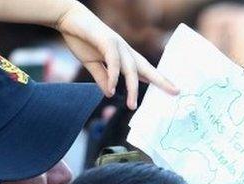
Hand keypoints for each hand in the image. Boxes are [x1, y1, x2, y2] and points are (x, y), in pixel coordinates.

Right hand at [52, 1, 176, 108]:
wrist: (67, 18)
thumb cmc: (81, 39)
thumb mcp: (92, 64)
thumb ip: (102, 78)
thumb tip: (110, 94)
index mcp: (124, 56)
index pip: (144, 71)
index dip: (157, 80)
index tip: (170, 91)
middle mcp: (125, 51)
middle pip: (147, 68)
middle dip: (161, 80)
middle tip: (175, 92)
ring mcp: (118, 45)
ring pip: (130, 70)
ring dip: (132, 89)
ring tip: (132, 106)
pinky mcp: (107, 41)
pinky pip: (114, 62)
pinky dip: (113, 76)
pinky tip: (112, 89)